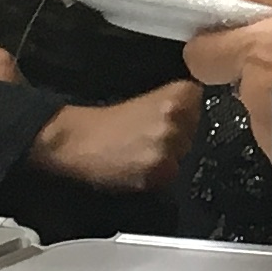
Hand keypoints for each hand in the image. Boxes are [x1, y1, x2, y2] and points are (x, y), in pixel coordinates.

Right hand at [25, 82, 205, 192]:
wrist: (73, 142)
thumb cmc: (101, 118)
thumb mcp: (143, 96)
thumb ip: (173, 100)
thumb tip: (193, 108)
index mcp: (176, 97)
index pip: (198, 101)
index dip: (184, 108)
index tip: (169, 111)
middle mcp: (175, 121)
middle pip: (193, 129)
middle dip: (178, 132)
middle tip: (149, 133)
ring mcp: (166, 149)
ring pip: (182, 153)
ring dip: (168, 154)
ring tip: (141, 149)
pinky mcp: (156, 174)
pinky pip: (168, 174)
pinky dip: (156, 173)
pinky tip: (136, 165)